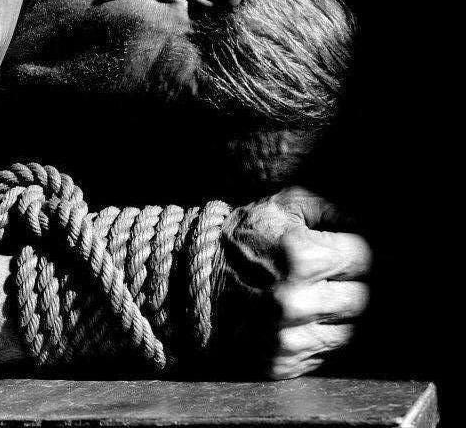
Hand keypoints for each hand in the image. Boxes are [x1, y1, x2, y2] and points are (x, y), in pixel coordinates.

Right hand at [218, 187, 371, 378]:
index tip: (349, 249)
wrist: (192, 277)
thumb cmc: (246, 237)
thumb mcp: (286, 204)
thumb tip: (375, 220)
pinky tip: (306, 317)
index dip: (360, 252)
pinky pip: (327, 353)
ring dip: (342, 312)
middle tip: (338, 272)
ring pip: (351, 330)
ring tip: (321, 293)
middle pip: (364, 298)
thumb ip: (335, 207)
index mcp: (302, 259)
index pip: (366, 259)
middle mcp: (295, 303)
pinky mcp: (280, 363)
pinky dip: (323, 335)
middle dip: (355, 283)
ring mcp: (287, 338)